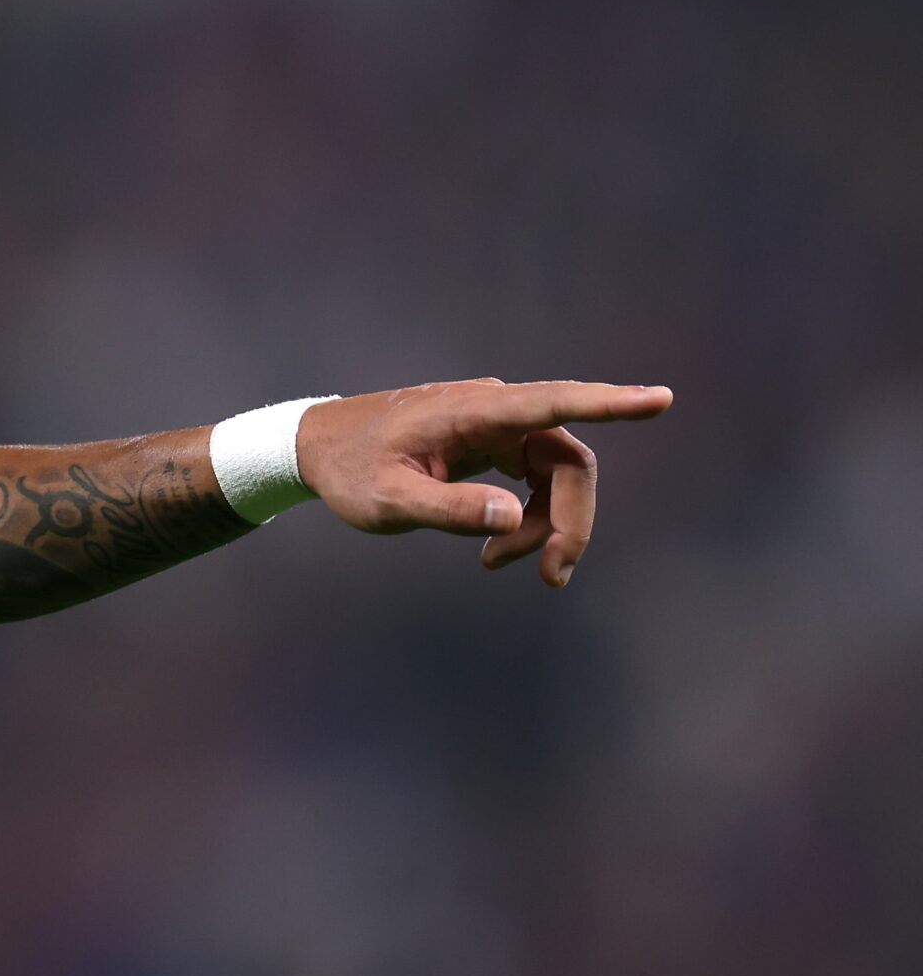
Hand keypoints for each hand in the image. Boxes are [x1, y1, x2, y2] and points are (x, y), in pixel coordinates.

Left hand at [297, 379, 673, 586]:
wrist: (316, 448)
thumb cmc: (348, 470)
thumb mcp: (386, 501)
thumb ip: (448, 509)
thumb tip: (511, 516)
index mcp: (472, 412)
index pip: (553, 403)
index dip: (609, 402)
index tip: (660, 399)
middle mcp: (493, 409)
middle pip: (568, 459)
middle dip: (569, 520)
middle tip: (550, 576)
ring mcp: (496, 424)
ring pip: (557, 473)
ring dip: (545, 524)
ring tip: (499, 565)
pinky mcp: (492, 441)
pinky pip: (535, 478)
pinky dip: (528, 516)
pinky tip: (496, 550)